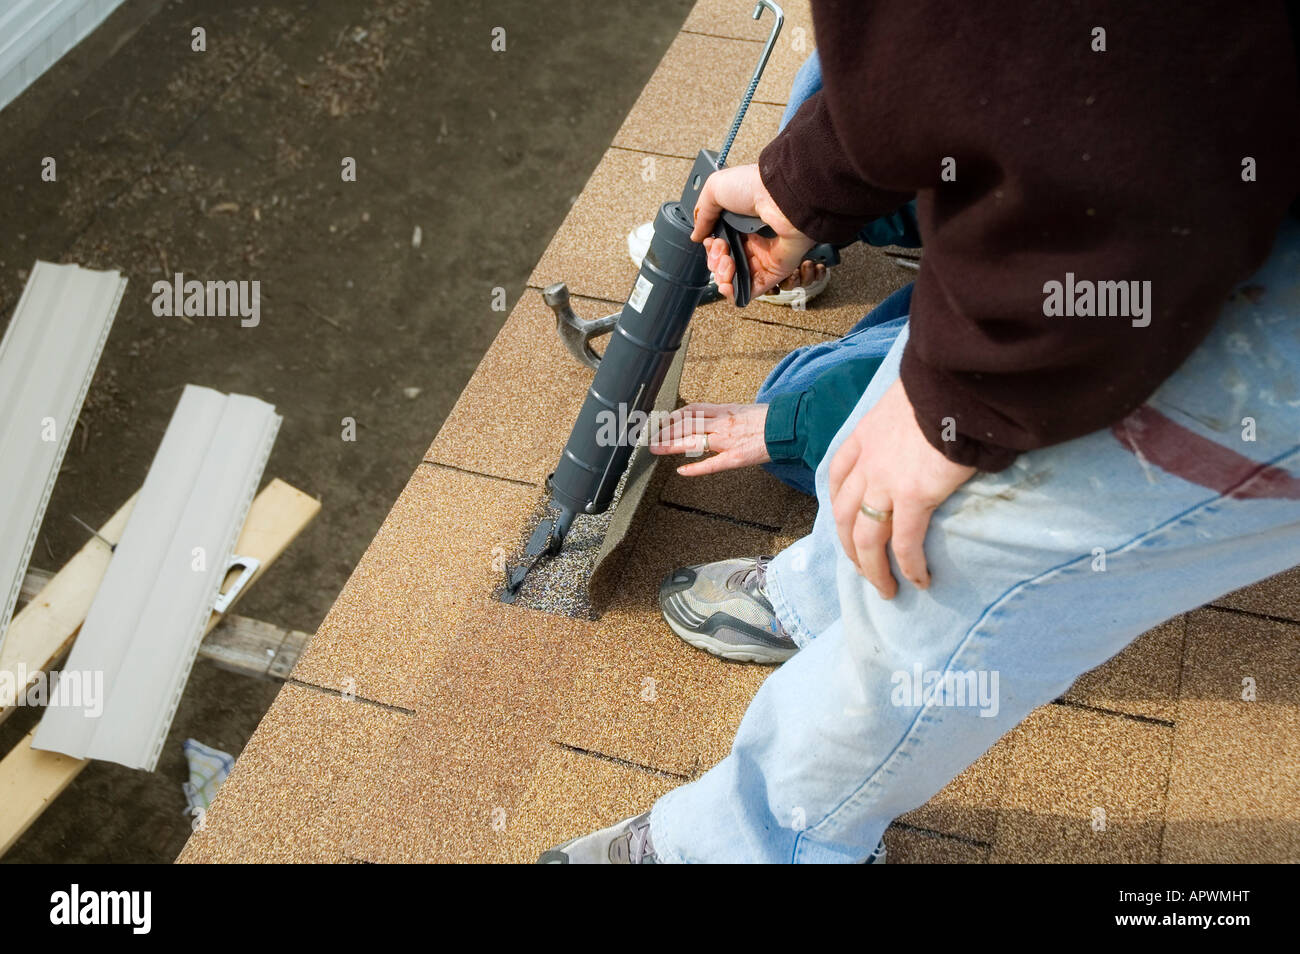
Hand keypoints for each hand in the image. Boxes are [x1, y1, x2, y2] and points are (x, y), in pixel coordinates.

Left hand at [649, 402, 770, 475]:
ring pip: (693, 440)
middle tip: (651, 436)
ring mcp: (727, 441)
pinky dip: (694, 469)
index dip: (673, 415)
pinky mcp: (735, 458)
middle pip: (686, 424)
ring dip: (671, 445)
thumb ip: (725, 414)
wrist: (788, 426)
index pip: (692, 410)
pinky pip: (711, 465)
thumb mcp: (743, 409)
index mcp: (724, 410)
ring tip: (657, 449)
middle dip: (666, 431)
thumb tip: (711, 417)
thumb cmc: (770, 419)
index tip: (662, 420)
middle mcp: (722, 424)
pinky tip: (681, 472)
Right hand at [689, 164, 814, 302]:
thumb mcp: (714, 189)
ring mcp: (763, 256)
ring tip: (726, 264)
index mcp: (739, 222)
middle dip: (715, 263)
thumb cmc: (753, 186)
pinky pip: (752, 290)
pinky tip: (727, 287)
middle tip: (721, 250)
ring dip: (722, 277)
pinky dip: (736, 294)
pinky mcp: (774, 270)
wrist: (781, 195)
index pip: (718, 246)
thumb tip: (696, 236)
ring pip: (735, 279)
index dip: (711, 249)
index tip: (711, 241)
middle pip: (724, 265)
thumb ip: (701, 214)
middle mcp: (751, 240)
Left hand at [828, 378, 975, 598]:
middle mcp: (868, 462)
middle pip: (845, 514)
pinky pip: (905, 542)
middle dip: (850, 546)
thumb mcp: (909, 395)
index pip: (838, 474)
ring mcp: (886, 481)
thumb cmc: (943, 384)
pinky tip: (920, 581)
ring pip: (866, 536)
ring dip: (872, 568)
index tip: (845, 522)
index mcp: (865, 435)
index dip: (839, 502)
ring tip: (886, 590)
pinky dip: (909, 566)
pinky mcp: (914, 495)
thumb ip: (907, 416)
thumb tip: (929, 422)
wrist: (956, 381)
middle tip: (864, 570)